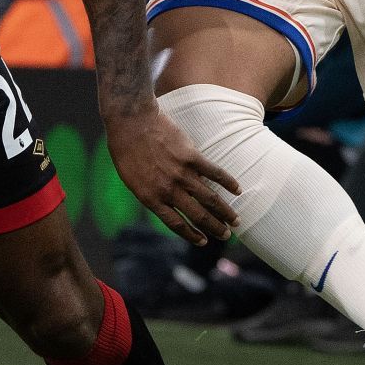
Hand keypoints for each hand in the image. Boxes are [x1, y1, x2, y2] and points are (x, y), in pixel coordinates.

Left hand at [104, 105, 241, 245]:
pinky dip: (228, 182)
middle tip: (226, 235)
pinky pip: (214, 173)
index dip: (192, 235)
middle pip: (197, 215)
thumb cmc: (126, 150)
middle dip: (214, 228)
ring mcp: (181, 174)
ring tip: (236, 221)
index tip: (204, 242)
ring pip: (210, 198)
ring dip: (225, 211)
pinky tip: (238, 190)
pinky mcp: (191, 156)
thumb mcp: (132, 180)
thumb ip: (151, 193)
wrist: (130, 122)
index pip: (176, 224)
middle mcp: (168, 190)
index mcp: (151, 198)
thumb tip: (168, 203)